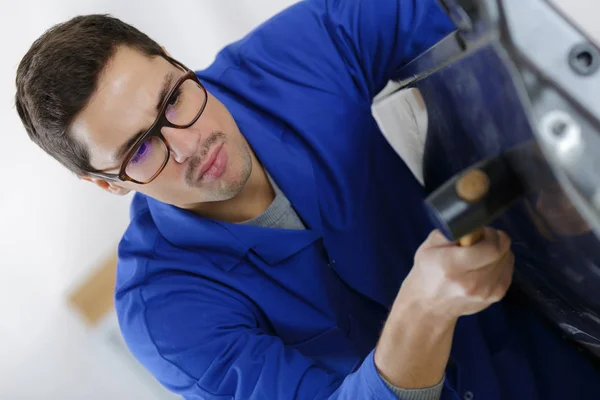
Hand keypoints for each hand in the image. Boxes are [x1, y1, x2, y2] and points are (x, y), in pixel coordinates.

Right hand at [399, 227, 513, 321]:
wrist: (429, 305)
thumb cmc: (427, 272)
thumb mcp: (428, 247)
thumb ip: (451, 232)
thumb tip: (472, 225)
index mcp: (452, 267)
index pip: (490, 248)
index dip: (490, 234)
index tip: (481, 231)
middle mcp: (471, 283)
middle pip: (501, 252)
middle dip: (495, 239)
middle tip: (483, 238)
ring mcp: (485, 292)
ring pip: (507, 259)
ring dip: (498, 250)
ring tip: (482, 251)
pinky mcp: (494, 297)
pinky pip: (508, 270)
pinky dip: (501, 261)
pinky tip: (487, 262)